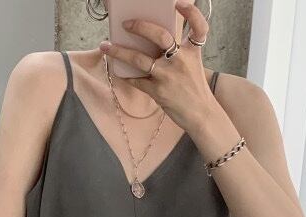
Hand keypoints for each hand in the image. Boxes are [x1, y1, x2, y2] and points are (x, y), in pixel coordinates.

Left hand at [98, 0, 217, 135]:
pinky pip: (137, 80)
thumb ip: (179, 51)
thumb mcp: (193, 65)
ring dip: (119, 52)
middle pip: (160, 36)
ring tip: (105, 46)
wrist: (200, 115)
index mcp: (192, 52)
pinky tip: (119, 71)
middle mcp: (180, 60)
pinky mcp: (158, 91)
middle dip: (140, 27)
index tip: (179, 2)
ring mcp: (168, 75)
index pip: (198, 27)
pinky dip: (127, 76)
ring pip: (139, 59)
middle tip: (126, 24)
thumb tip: (157, 42)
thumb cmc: (195, 90)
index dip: (191, 12)